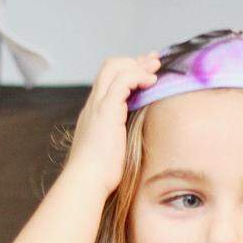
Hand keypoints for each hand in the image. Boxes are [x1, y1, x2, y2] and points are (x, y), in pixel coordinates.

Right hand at [65, 52, 160, 196]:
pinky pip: (122, 80)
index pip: (108, 81)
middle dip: (135, 61)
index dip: (128, 72)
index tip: (148, 72)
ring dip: (139, 65)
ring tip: (157, 67)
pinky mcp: (106, 109)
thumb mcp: (112, 150)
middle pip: (110, 67)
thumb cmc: (100, 174)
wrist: (86, 181)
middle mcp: (94, 104)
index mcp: (94, 113)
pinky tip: (151, 82)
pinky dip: (138, 75)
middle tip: (155, 61)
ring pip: (114, 68)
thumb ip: (120, 139)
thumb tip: (135, 141)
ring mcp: (98, 105)